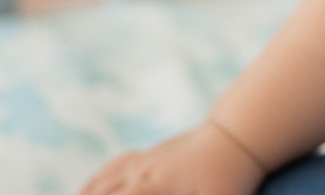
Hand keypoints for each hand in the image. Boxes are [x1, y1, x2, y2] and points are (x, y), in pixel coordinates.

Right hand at [78, 121, 267, 194]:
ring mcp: (146, 159)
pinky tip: (92, 187)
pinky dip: (98, 179)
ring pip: (104, 179)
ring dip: (85, 194)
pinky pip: (115, 166)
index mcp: (154, 184)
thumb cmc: (230, 176)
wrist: (239, 135)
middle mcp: (143, 170)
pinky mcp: (153, 153)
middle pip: (101, 191)